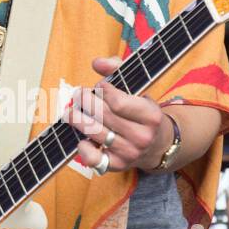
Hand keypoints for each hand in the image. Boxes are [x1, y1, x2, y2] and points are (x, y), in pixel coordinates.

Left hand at [62, 56, 170, 172]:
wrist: (157, 145)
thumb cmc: (142, 111)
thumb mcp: (138, 88)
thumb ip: (118, 69)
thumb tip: (97, 63)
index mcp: (151, 116)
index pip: (117, 102)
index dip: (102, 91)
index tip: (98, 86)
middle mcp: (142, 137)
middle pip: (102, 115)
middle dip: (85, 100)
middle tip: (78, 94)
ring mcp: (129, 153)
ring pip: (94, 133)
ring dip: (77, 119)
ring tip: (70, 111)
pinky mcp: (117, 165)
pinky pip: (93, 159)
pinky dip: (83, 148)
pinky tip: (82, 138)